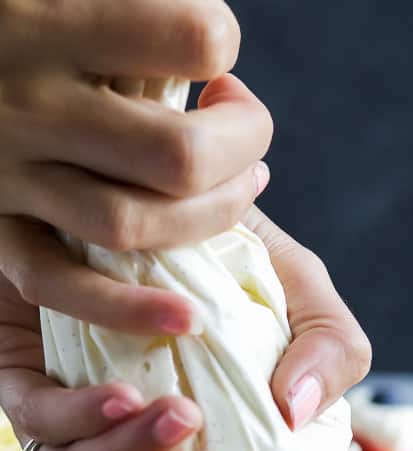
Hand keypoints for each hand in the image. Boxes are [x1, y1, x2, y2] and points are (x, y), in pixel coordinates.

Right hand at [0, 0, 272, 336]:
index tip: (214, 62)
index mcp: (48, 16)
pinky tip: (187, 316)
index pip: (193, 38)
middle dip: (242, 148)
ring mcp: (8, 170)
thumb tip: (211, 46)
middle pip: (179, 154)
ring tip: (237, 188)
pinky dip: (128, 310)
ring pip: (133, 222)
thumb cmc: (14, 14)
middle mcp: (28, 98)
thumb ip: (135, 12)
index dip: (223, 46)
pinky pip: (59, 284)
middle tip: (246, 136)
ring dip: (211, 217)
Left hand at [0, 214, 369, 450]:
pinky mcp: (28, 374)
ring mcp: (73, 419)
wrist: (164, 184)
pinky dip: (78, 418)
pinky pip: (35, 421)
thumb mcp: (303, 297)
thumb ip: (331, 352)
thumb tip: (295, 411)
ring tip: (180, 417)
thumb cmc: (236, 257)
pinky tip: (123, 393)